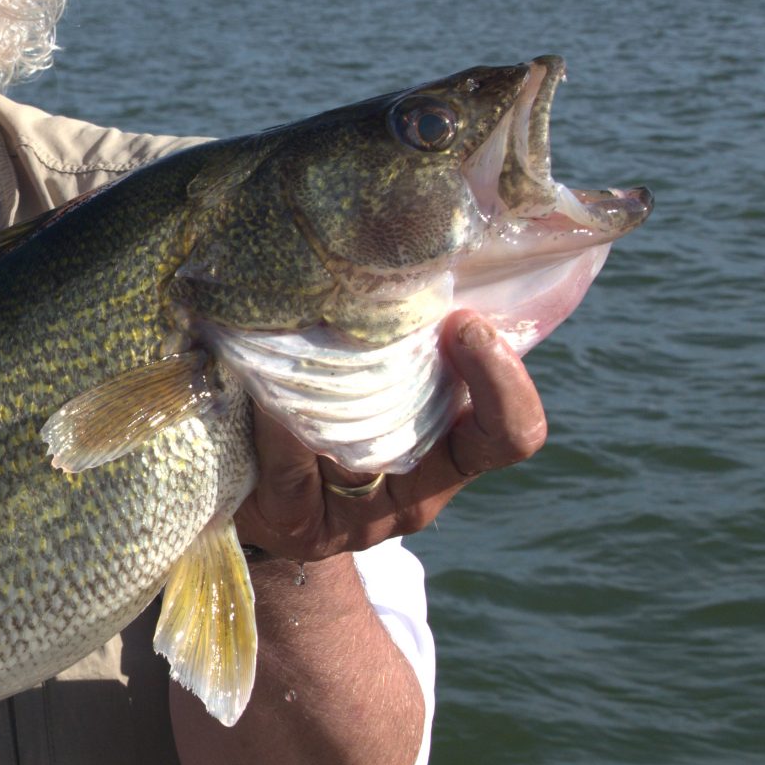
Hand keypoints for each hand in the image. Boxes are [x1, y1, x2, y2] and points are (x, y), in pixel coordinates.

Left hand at [233, 311, 547, 562]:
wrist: (256, 500)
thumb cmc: (326, 419)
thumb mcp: (378, 378)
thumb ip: (407, 339)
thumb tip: (415, 242)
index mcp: (451, 456)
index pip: (510, 434)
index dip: (503, 384)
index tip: (467, 322)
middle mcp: (414, 497)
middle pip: (434, 442)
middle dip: (411, 361)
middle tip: (375, 300)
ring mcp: (357, 518)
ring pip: (353, 443)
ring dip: (327, 375)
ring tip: (301, 316)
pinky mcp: (296, 522)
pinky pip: (289, 462)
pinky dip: (273, 411)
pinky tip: (254, 372)